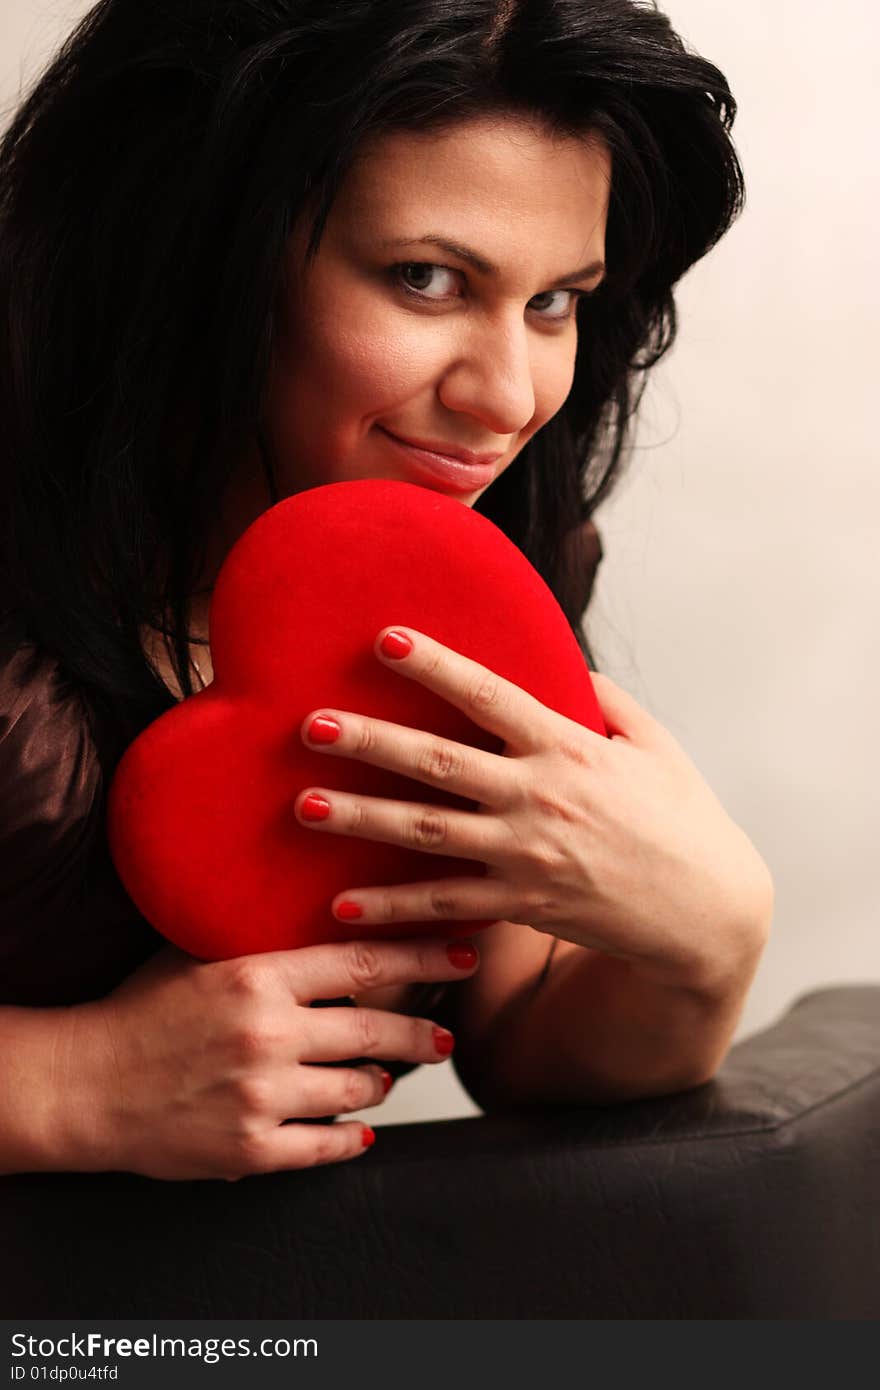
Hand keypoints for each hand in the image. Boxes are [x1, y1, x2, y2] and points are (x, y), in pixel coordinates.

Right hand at [64, 935, 477, 1181]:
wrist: (83, 1085)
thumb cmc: (139, 1012)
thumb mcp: (199, 955)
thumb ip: (262, 941)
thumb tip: (326, 917)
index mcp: (258, 978)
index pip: (364, 962)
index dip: (423, 958)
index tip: (460, 954)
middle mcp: (268, 1036)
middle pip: (377, 1031)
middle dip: (422, 1032)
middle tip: (445, 1033)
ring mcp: (263, 1097)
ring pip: (362, 1090)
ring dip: (383, 1083)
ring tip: (388, 1075)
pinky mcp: (252, 1151)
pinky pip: (329, 1146)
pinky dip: (353, 1137)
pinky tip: (362, 1130)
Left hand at [296, 626, 772, 992]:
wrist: (707, 912)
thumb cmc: (682, 818)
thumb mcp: (656, 746)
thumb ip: (609, 700)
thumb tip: (568, 664)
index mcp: (568, 745)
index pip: (489, 695)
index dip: (435, 665)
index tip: (385, 637)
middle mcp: (539, 796)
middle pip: (438, 762)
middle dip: (370, 741)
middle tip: (309, 723)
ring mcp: (526, 854)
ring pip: (427, 832)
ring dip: (361, 818)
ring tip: (303, 805)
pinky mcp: (521, 904)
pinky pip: (445, 906)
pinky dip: (392, 909)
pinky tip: (341, 906)